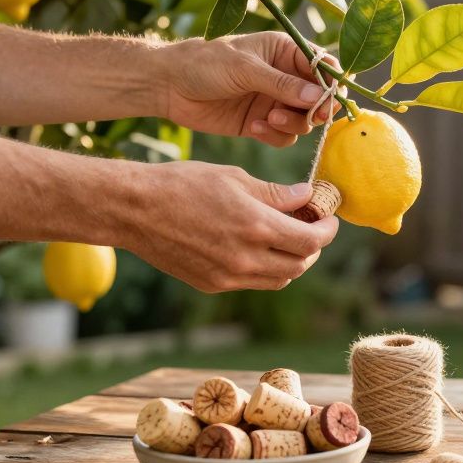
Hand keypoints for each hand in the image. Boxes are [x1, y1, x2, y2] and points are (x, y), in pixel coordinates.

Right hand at [122, 161, 338, 292]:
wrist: (134, 209)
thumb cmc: (183, 183)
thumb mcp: (235, 178)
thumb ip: (276, 193)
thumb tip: (307, 197)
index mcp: (257, 226)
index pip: (311, 241)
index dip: (327, 230)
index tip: (328, 218)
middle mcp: (246, 258)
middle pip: (300, 264)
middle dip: (312, 247)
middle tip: (311, 227)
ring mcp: (228, 276)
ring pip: (279, 278)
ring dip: (291, 261)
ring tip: (287, 237)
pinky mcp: (212, 284)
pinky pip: (253, 282)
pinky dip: (265, 268)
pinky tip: (257, 246)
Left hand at [162, 32, 341, 147]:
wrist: (169, 85)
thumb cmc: (205, 63)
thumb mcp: (245, 69)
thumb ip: (282, 84)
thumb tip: (319, 96)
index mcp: (285, 51)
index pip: (323, 66)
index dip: (331, 83)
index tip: (328, 100)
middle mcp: (284, 76)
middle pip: (319, 97)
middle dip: (316, 108)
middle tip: (311, 116)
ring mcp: (273, 100)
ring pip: (303, 120)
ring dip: (292, 122)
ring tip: (269, 118)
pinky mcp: (261, 122)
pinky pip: (283, 135)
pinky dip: (275, 135)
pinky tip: (255, 128)